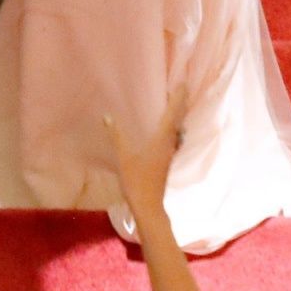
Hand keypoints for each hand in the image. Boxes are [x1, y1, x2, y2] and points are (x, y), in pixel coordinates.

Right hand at [108, 89, 184, 218]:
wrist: (149, 206)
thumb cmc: (137, 181)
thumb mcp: (124, 158)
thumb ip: (117, 136)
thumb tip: (107, 116)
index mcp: (162, 139)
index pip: (173, 113)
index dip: (178, 98)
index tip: (183, 83)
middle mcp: (169, 144)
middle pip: (178, 120)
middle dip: (180, 104)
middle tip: (180, 89)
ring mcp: (169, 153)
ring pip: (177, 130)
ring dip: (177, 116)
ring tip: (174, 105)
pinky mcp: (166, 161)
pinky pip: (173, 138)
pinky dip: (173, 127)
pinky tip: (166, 130)